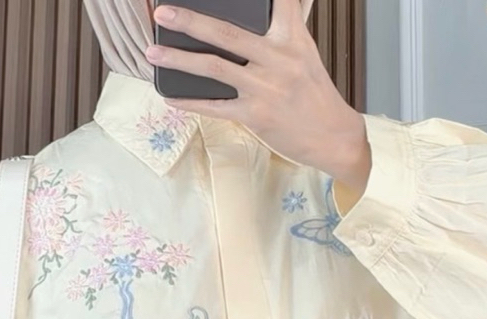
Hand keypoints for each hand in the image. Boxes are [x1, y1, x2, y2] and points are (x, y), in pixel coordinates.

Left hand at [146, 0, 371, 195]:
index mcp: (292, 38)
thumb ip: (284, 30)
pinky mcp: (255, 116)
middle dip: (191, 21)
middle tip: (163, 13)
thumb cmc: (314, 94)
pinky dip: (190, 102)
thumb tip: (273, 9)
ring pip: (214, 68)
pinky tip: (170, 97)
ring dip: (179, 59)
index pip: (275, 2)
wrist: (333, 136)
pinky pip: (215, 107)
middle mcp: (277, 60)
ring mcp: (264, 89)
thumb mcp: (305, 53)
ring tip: (153, 52)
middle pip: (227, 34)